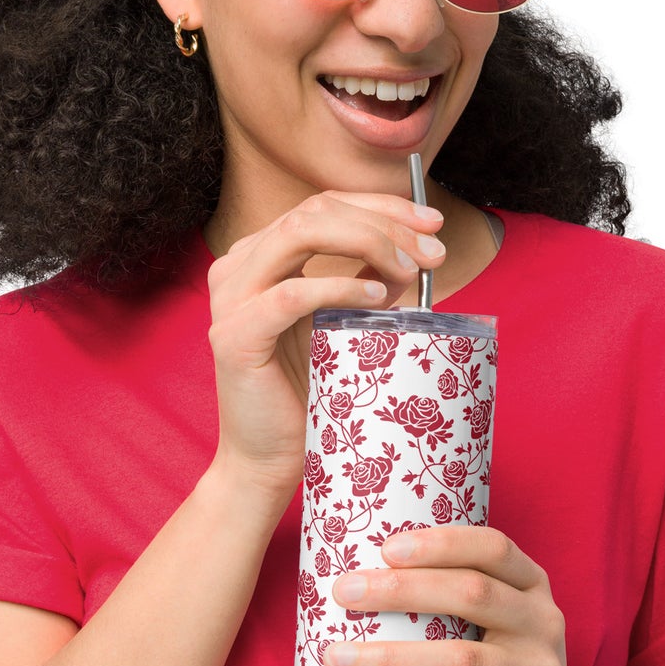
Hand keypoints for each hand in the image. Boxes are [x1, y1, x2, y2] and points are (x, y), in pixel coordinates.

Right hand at [205, 191, 444, 496]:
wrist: (268, 460)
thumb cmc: (307, 396)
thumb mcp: (343, 325)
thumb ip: (364, 283)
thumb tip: (413, 254)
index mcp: (260, 257)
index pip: (323, 205)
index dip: (382, 206)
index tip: (433, 223)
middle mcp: (237, 267)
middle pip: (316, 211)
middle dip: (385, 223)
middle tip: (434, 252)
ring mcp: (230, 299)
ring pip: (301, 233)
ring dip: (368, 243)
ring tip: (411, 272)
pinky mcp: (234, 336)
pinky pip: (293, 293)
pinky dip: (340, 286)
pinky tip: (378, 297)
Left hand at [321, 525, 577, 665]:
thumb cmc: (498, 662)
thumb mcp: (495, 620)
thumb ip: (453, 597)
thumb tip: (357, 579)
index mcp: (531, 586)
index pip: (493, 548)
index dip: (441, 544)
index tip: (386, 548)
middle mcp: (543, 623)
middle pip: (472, 594)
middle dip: (401, 589)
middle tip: (344, 593)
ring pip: (461, 661)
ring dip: (391, 659)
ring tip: (337, 659)